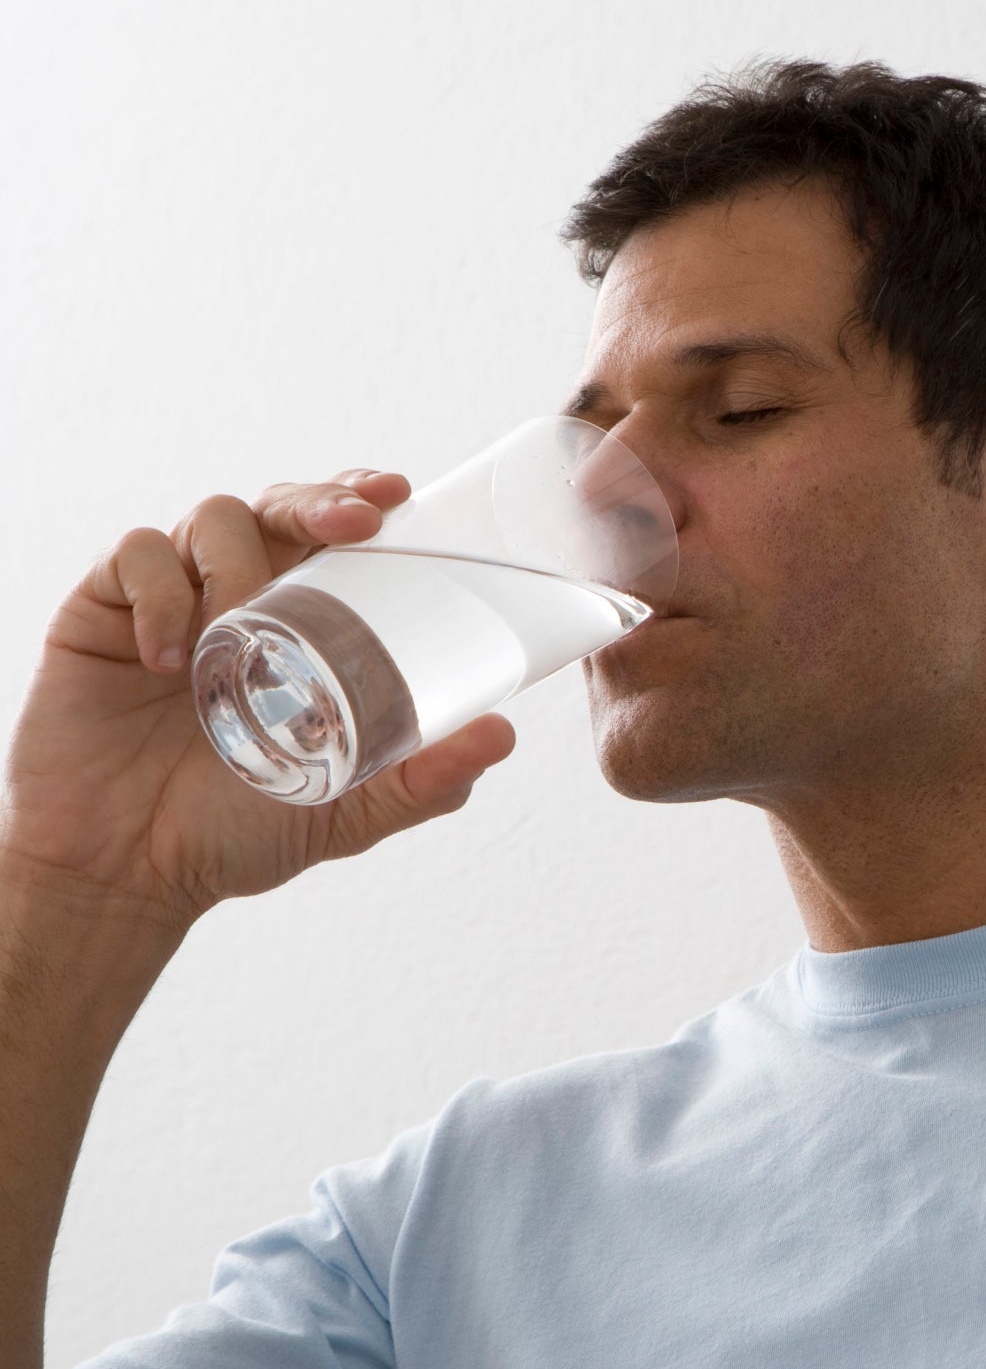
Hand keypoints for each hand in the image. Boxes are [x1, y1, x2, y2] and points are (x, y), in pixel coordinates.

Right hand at [0, 470, 516, 934]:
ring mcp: (171, 599)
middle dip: (319, 498)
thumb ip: (425, 780)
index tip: (397, 495)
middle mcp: (241, 592)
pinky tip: (172, 656)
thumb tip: (503, 737)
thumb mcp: (351, 807)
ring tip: (245, 619)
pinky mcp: (100, 614)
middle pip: (280, 503)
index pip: (336, 530)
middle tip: (354, 523)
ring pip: (210, 517)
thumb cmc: (242, 831)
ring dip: (239, 556)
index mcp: (304, 619)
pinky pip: (131, 559)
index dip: (363, 495)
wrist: (130, 873)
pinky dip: (159, 594)